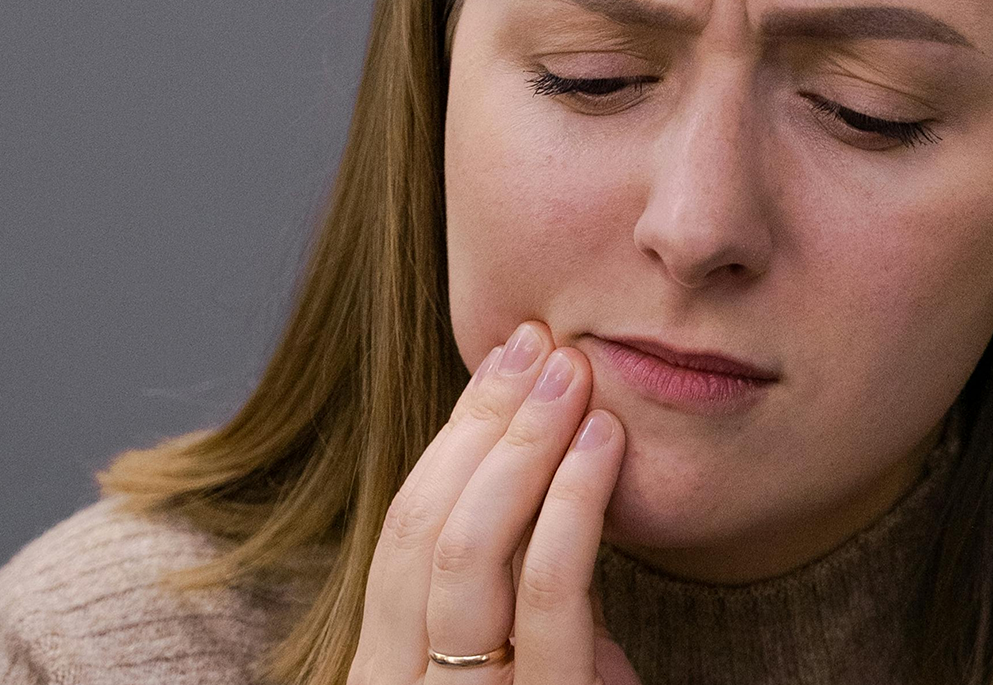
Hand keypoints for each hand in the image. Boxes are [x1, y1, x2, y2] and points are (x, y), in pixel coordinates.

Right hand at [349, 320, 641, 684]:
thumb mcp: (529, 648)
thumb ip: (520, 582)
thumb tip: (546, 461)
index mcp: (392, 662)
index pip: (408, 528)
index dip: (457, 435)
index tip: (509, 358)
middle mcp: (404, 684)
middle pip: (423, 525)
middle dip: (483, 421)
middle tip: (541, 343)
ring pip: (467, 552)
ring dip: (523, 445)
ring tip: (574, 375)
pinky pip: (546, 599)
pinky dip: (572, 507)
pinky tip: (601, 445)